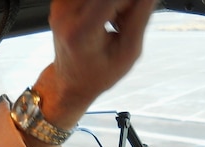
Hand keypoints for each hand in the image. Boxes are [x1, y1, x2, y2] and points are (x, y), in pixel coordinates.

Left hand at [35, 0, 157, 126]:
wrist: (71, 81)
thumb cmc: (100, 72)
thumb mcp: (129, 51)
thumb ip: (140, 18)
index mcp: (82, 30)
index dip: (132, 2)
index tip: (143, 7)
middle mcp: (65, 13)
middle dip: (124, 4)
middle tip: (125, 22)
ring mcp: (60, 6)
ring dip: (115, 3)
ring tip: (116, 23)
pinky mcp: (60, 2)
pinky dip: (104, 3)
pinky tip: (107, 18)